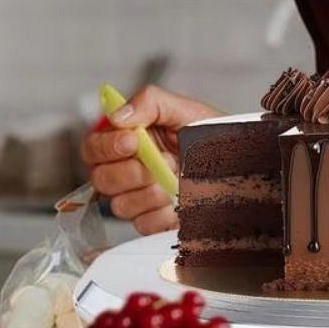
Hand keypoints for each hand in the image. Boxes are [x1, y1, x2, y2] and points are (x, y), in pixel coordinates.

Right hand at [81, 85, 223, 235]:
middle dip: (133, 171)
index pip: (93, 146)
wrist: (236, 163)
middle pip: (101, 179)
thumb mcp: (183, 110)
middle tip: (164, 161)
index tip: (132, 141)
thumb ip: (150, 103)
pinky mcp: (151, 220)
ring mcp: (136, 197)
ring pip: (120, 205)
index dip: (107, 146)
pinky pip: (144, 224)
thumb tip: (119, 115)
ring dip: (152, 192)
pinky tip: (178, 199)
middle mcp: (124, 170)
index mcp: (125, 140)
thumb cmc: (208, 135)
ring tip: (176, 177)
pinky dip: (164, 212)